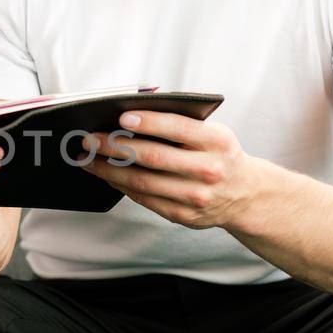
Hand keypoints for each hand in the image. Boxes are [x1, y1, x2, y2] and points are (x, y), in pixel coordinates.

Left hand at [83, 109, 261, 228]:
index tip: (121, 117)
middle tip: (88, 138)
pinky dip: (121, 185)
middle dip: (115, 146)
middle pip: (154, 157)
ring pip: (143, 181)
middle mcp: (209, 170)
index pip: (179, 128)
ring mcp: (196, 196)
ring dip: (109, 169)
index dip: (149, 122)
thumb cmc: (218, 154)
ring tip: (87, 158)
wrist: (245, 194)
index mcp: (218, 142)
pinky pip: (145, 199)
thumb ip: (181, 125)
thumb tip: (128, 120)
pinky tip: (106, 174)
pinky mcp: (183, 215)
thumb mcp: (213, 134)